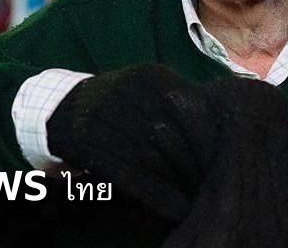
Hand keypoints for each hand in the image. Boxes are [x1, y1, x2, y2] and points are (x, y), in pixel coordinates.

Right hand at [47, 65, 219, 221]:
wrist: (56, 105)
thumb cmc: (115, 103)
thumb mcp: (146, 89)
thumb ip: (180, 103)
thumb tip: (221, 130)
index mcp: (153, 77)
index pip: (195, 110)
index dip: (212, 141)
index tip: (231, 162)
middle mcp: (135, 93)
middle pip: (180, 135)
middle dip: (200, 165)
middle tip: (222, 188)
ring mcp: (114, 118)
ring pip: (160, 159)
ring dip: (183, 186)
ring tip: (204, 204)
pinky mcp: (97, 144)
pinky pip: (135, 176)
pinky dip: (160, 197)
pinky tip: (177, 212)